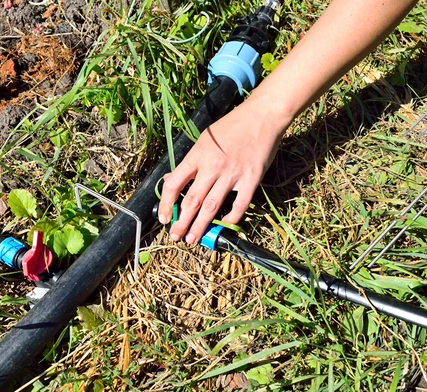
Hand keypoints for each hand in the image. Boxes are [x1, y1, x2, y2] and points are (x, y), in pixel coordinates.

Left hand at [158, 94, 290, 243]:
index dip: (167, 204)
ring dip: (200, 226)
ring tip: (193, 239)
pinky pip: (239, 205)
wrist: (262, 116)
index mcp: (198, 155)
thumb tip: (172, 180)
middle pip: (192, 201)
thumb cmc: (232, 126)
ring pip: (212, 207)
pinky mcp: (251, 179)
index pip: (174, 184)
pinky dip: (231, 218)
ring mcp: (232, 174)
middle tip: (175, 237)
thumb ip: (191, 162)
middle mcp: (212, 166)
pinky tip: (224, 225)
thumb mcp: (204, 139)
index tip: (164, 218)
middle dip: (181, 223)